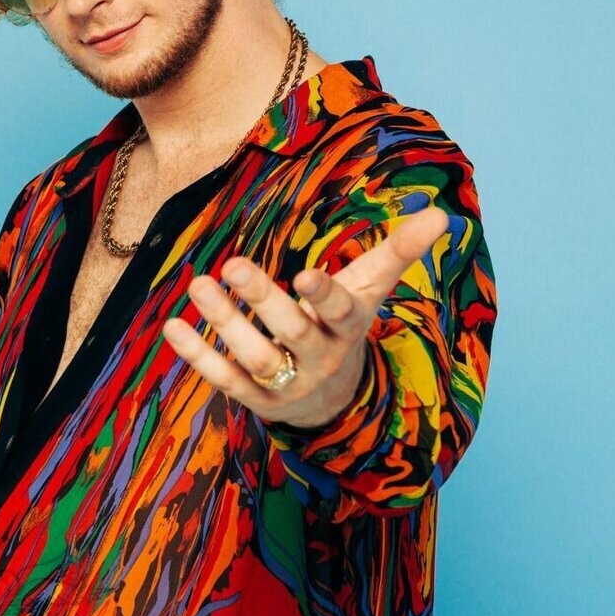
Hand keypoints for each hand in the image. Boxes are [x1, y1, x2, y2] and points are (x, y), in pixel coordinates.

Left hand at [163, 204, 449, 428]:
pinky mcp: (255, 399)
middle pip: (292, 333)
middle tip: (231, 265)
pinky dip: (198, 355)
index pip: (340, 311)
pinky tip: (172, 325)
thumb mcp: (371, 290)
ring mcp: (287, 383)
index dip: (325, 295)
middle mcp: (319, 358)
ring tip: (198, 284)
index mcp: (347, 327)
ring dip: (224, 324)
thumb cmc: (345, 325)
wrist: (335, 401)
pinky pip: (225, 380)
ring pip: (256, 359)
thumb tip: (442, 213)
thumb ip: (399, 252)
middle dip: (263, 302)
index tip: (306, 273)